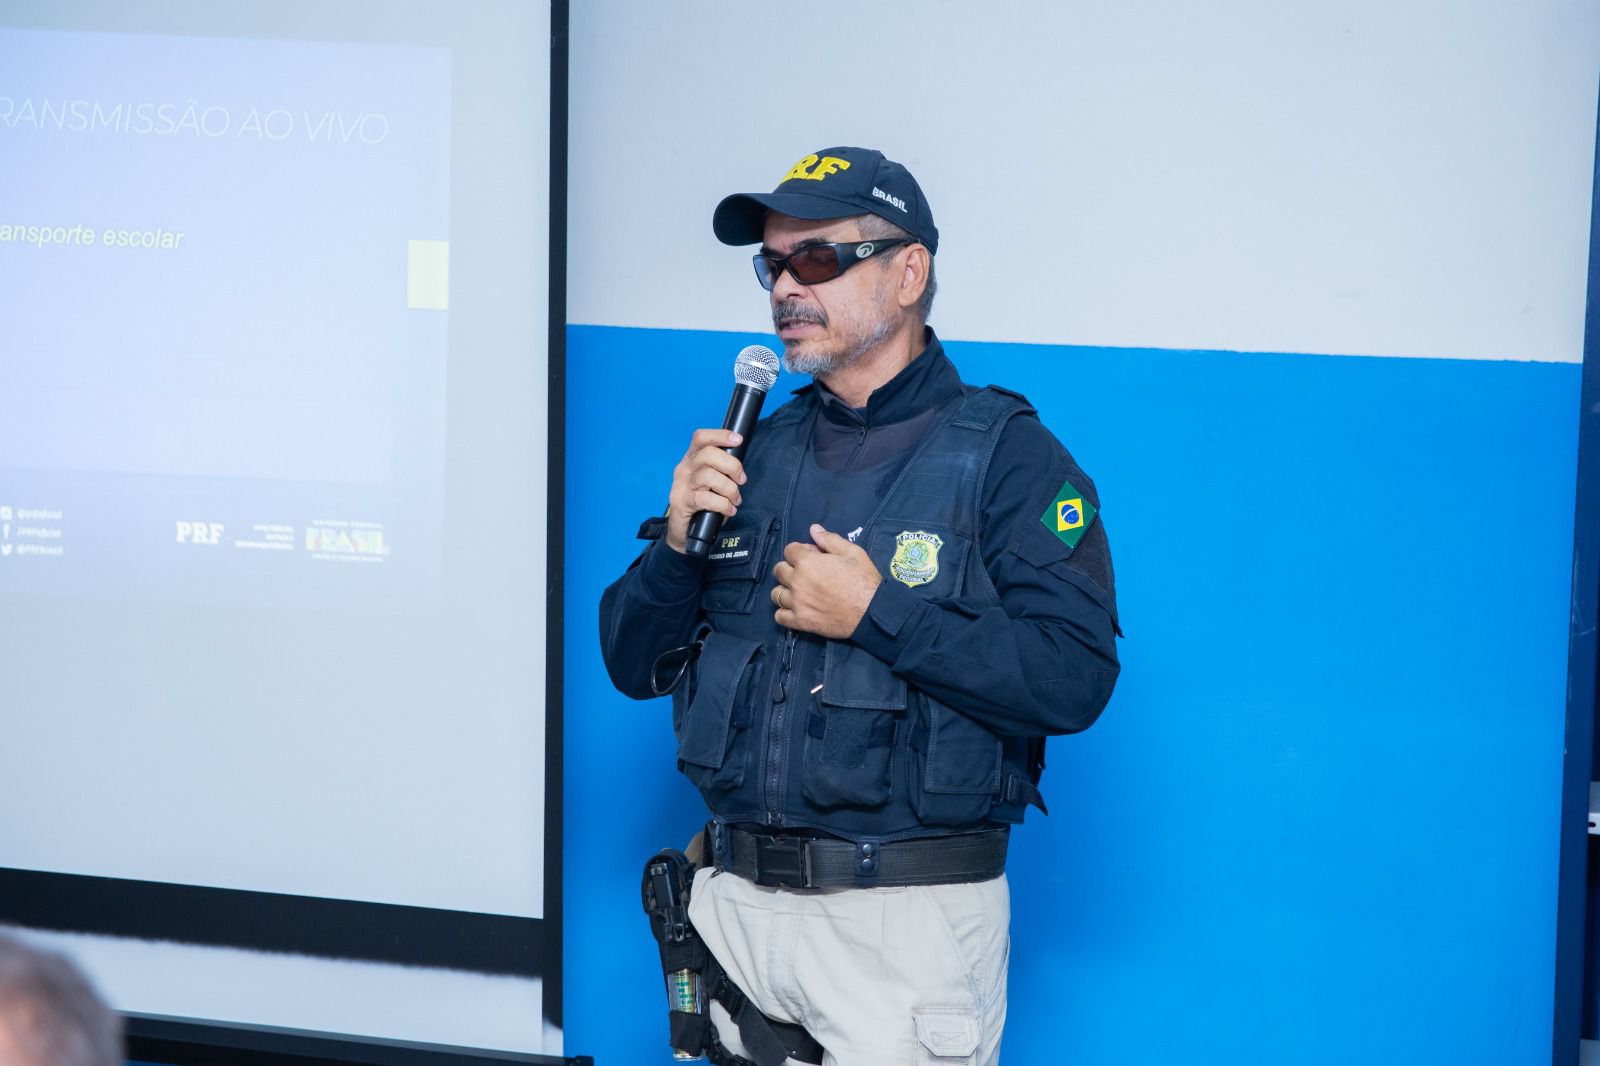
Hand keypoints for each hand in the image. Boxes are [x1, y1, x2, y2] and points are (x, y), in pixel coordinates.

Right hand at [664, 428, 746, 552]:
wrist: (683, 531)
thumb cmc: (702, 504)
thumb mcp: (712, 482)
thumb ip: (722, 470)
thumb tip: (740, 466)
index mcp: (691, 459)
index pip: (702, 438)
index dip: (720, 435)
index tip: (738, 440)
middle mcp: (684, 469)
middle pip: (708, 455)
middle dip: (732, 466)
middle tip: (741, 480)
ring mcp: (681, 485)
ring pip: (709, 476)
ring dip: (729, 489)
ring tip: (735, 499)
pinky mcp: (682, 502)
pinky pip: (706, 499)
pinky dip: (723, 505)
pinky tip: (729, 510)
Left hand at [771, 524, 882, 638]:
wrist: (871, 612)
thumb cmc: (864, 580)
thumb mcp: (852, 553)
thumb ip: (830, 540)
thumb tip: (813, 529)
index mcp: (807, 562)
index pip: (789, 550)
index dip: (800, 551)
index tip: (811, 556)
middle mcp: (797, 582)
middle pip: (779, 570)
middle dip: (790, 567)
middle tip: (806, 573)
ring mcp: (796, 603)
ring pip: (776, 593)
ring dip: (785, 590)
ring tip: (799, 592)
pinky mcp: (800, 622)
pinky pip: (779, 617)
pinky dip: (784, 613)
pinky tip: (795, 609)